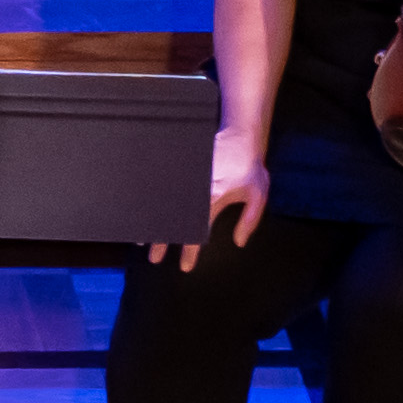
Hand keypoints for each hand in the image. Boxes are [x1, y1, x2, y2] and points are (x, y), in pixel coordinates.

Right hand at [155, 136, 268, 269]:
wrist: (238, 136)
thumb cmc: (250, 166)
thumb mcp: (258, 194)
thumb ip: (249, 220)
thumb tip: (239, 242)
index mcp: (213, 200)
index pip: (197, 234)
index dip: (190, 253)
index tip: (185, 266)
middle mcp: (195, 193)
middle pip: (173, 224)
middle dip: (162, 243)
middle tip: (155, 259)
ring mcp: (186, 182)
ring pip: (165, 208)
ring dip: (153, 226)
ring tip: (143, 239)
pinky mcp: (181, 172)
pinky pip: (165, 193)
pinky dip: (155, 206)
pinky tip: (148, 214)